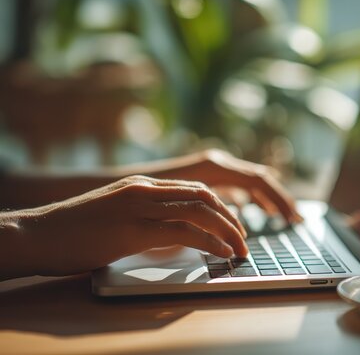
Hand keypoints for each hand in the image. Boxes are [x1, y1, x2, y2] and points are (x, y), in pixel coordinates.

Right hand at [3, 175, 246, 277]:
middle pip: (204, 195)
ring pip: (200, 210)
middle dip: (231, 216)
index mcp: (142, 184)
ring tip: (240, 248)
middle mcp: (144, 189)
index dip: (221, 206)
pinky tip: (221, 253)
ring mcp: (139, 206)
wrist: (36, 234)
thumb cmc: (73, 231)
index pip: (194, 188)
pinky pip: (184, 232)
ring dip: (228, 230)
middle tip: (244, 238)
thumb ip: (145, 217)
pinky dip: (210, 242)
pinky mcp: (133, 229)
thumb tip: (174, 234)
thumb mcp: (116, 215)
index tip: (234, 224)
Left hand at [152, 149, 301, 222]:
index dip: (278, 200)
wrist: (108, 186)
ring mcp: (209, 168)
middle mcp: (215, 163)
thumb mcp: (178, 205)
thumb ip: (209, 208)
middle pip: (259, 178)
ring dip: (266, 197)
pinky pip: (235, 184)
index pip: (258, 181)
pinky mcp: (203, 176)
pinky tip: (253, 209)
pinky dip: (249, 196)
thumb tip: (236, 221)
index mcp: (213, 167)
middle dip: (279, 198)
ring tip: (281, 216)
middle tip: (296, 218)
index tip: (292, 218)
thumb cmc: (139, 199)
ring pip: (248, 181)